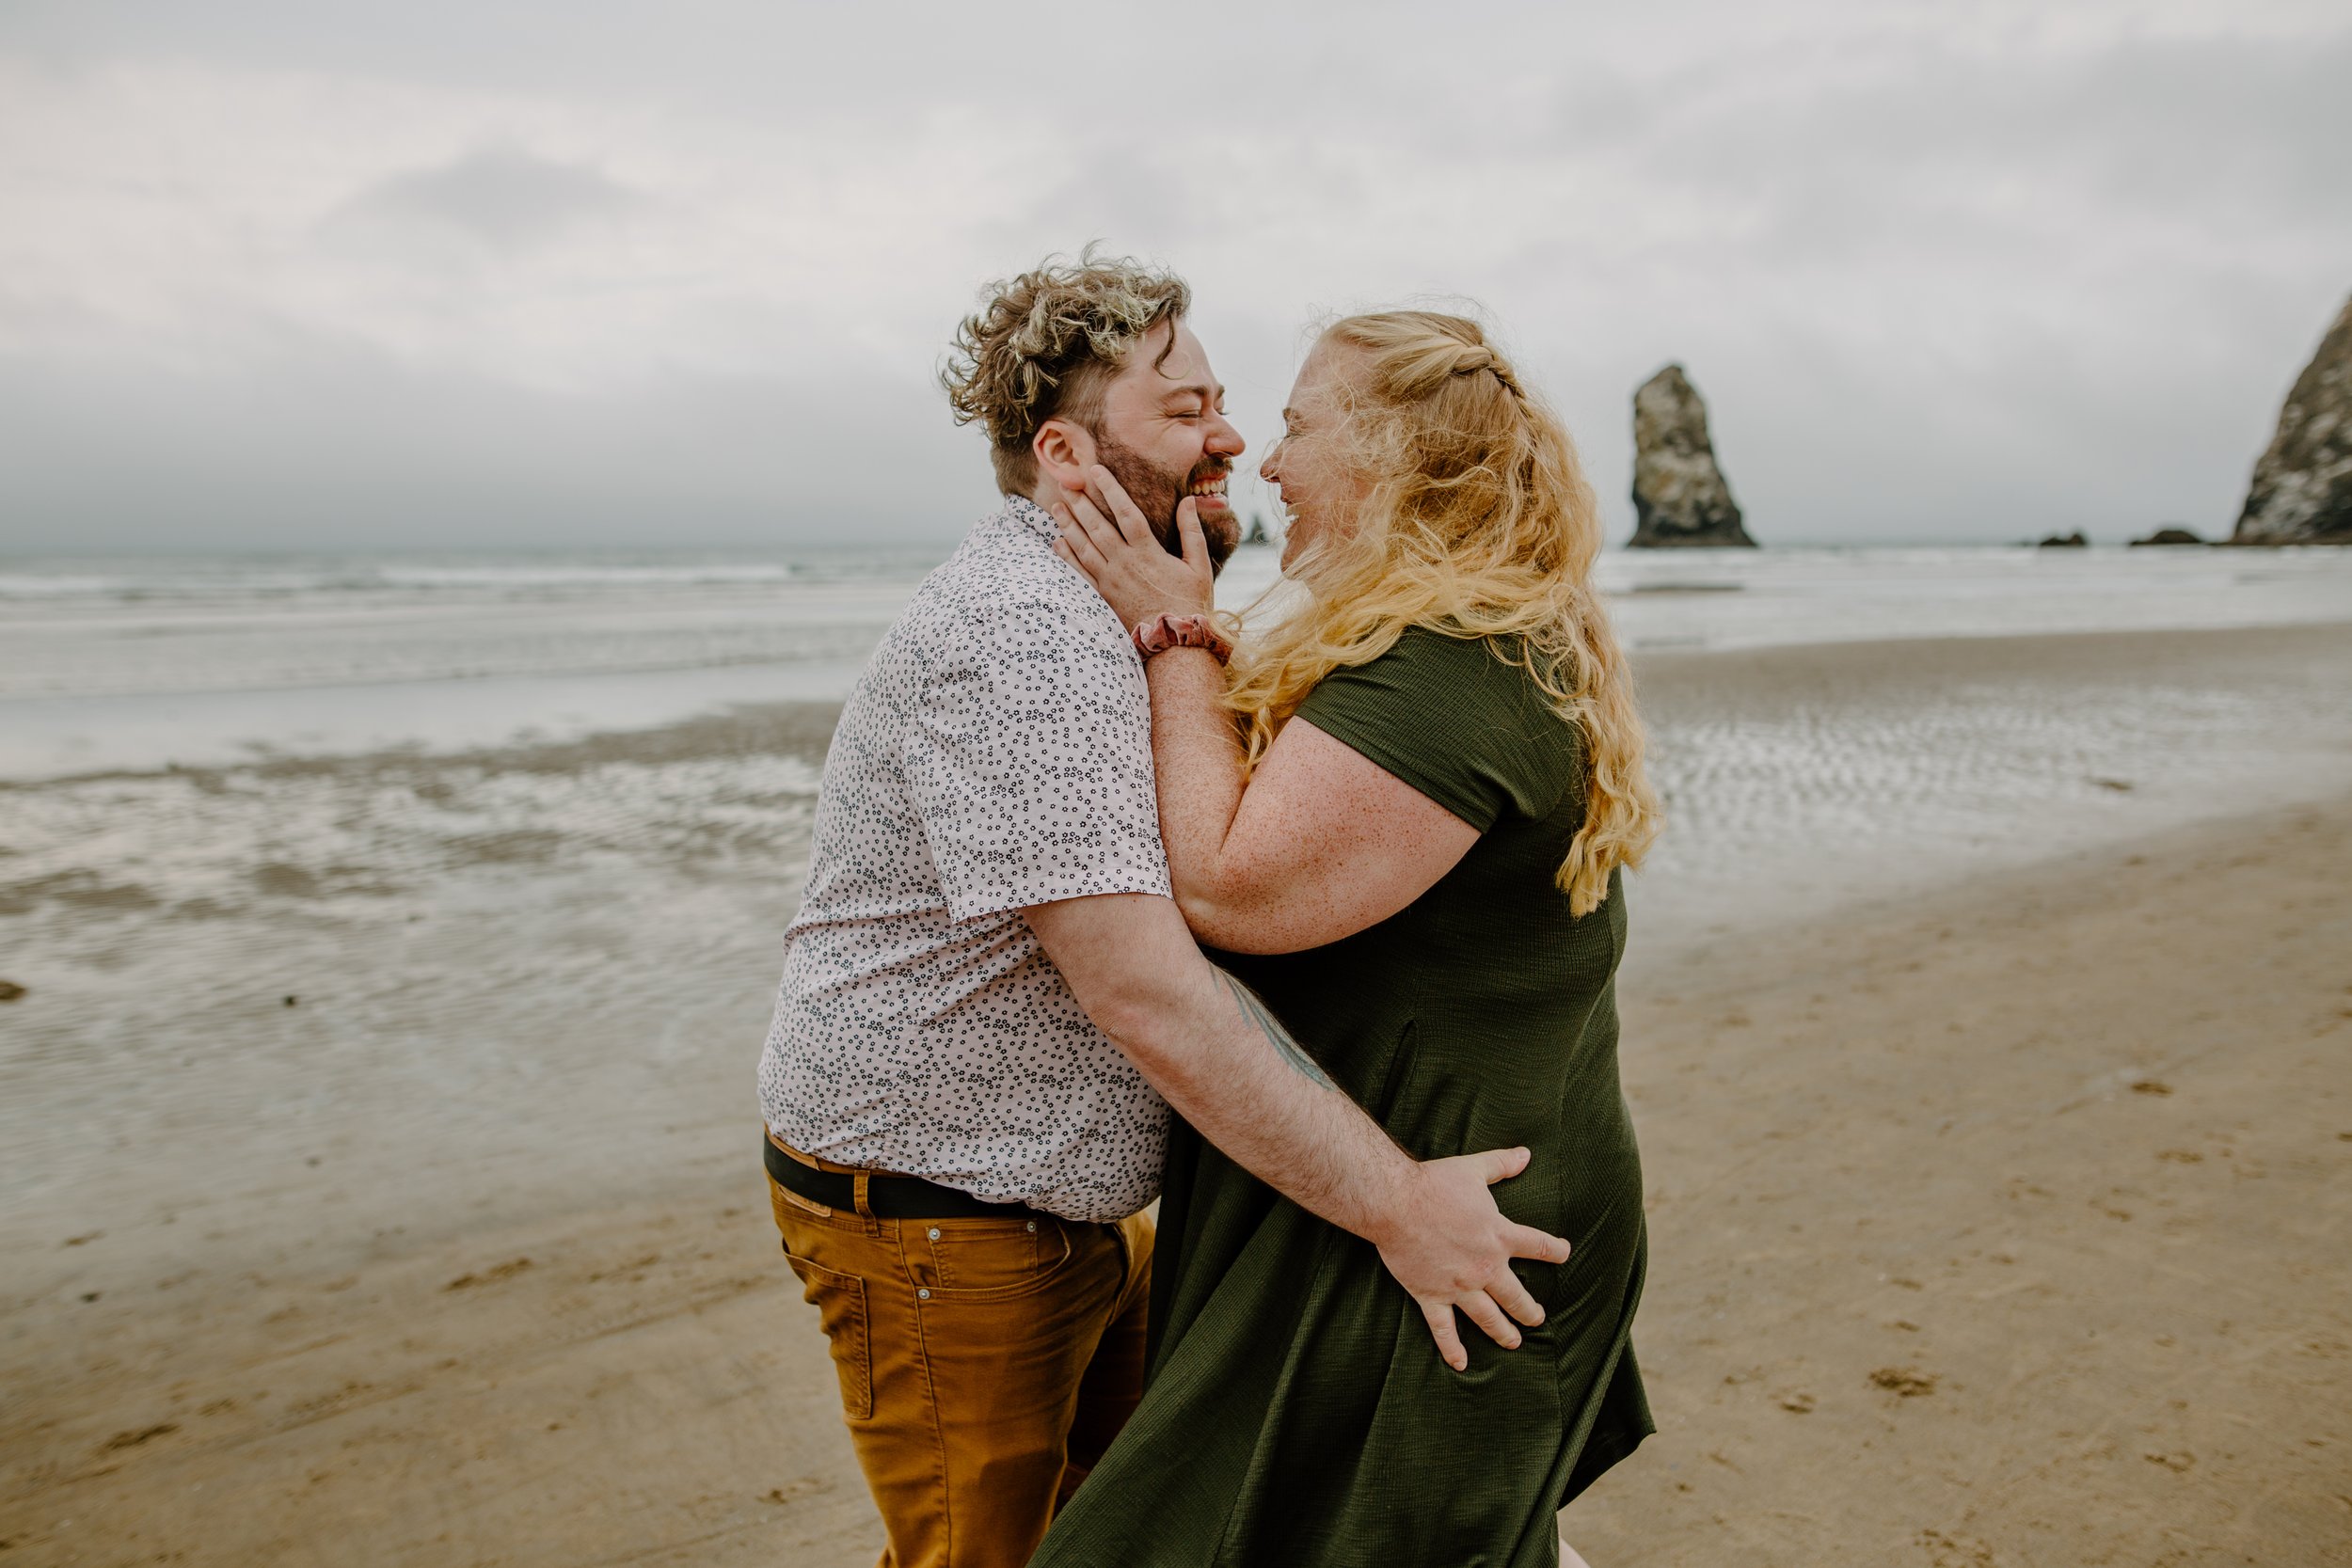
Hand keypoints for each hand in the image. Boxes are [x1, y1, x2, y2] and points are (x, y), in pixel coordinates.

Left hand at [1051, 464, 1213, 630]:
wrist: (1174, 645)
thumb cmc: (1190, 604)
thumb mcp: (1199, 566)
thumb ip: (1191, 532)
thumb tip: (1188, 501)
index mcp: (1148, 552)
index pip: (1125, 512)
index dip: (1110, 489)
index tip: (1096, 471)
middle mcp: (1125, 563)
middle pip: (1097, 527)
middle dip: (1081, 503)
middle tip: (1066, 484)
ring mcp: (1111, 581)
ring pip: (1084, 547)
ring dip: (1069, 525)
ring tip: (1056, 507)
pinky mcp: (1104, 597)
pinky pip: (1080, 574)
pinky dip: (1067, 557)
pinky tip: (1057, 543)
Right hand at [1371, 1147, 1570, 1371]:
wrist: (1395, 1202)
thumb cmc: (1434, 1183)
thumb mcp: (1473, 1169)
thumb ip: (1502, 1163)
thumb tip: (1526, 1154)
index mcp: (1499, 1235)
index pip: (1539, 1246)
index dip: (1555, 1251)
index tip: (1564, 1254)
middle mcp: (1485, 1266)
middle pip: (1517, 1296)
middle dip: (1530, 1310)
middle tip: (1537, 1318)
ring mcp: (1459, 1286)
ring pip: (1489, 1318)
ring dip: (1503, 1332)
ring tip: (1513, 1342)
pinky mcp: (1432, 1296)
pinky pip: (1444, 1329)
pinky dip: (1453, 1348)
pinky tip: (1461, 1364)